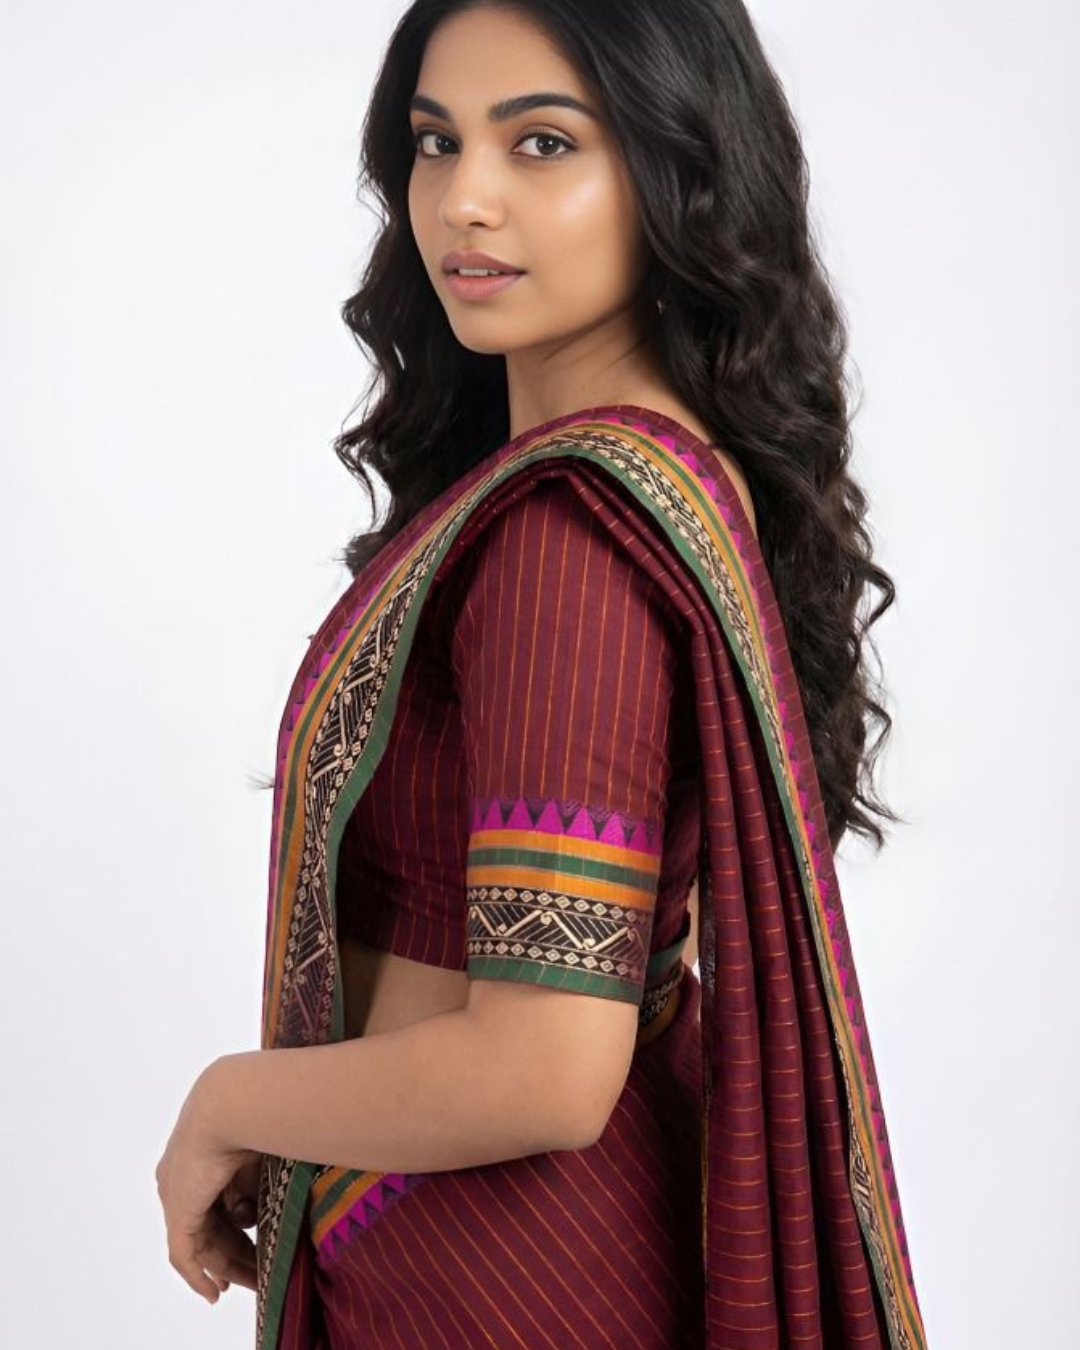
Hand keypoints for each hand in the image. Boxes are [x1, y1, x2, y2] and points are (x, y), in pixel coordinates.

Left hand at [155, 1060, 260, 1302]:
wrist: (233, 1104)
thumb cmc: (257, 1115)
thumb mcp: (261, 1154)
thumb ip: (258, 1182)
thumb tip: (260, 1211)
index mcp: (202, 1154)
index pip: (218, 1199)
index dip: (236, 1225)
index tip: (255, 1246)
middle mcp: (183, 1176)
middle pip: (210, 1224)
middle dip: (234, 1251)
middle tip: (256, 1273)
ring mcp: (178, 1194)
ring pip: (202, 1242)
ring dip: (225, 1265)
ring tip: (249, 1284)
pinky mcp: (179, 1211)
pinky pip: (185, 1254)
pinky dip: (199, 1276)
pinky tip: (215, 1293)